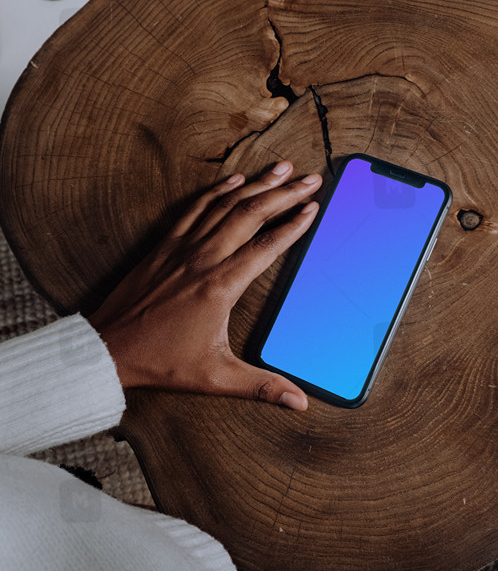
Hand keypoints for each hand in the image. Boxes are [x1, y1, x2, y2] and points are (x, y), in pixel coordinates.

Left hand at [88, 161, 320, 408]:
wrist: (109, 349)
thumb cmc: (161, 362)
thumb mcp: (216, 377)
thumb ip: (261, 386)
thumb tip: (299, 403)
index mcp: (220, 287)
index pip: (266, 246)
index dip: (293, 225)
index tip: (314, 208)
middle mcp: (203, 259)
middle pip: (251, 215)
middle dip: (285, 193)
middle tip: (312, 178)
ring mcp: (182, 248)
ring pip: (225, 206)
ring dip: (257, 184)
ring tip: (282, 168)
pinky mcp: (164, 246)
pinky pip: (195, 209)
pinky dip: (217, 192)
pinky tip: (234, 181)